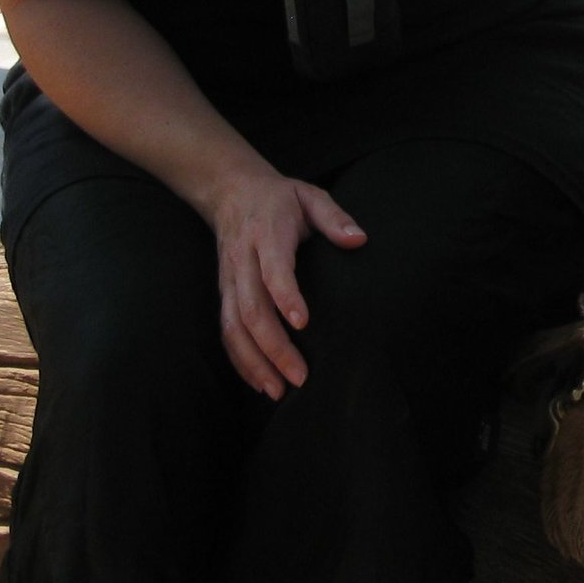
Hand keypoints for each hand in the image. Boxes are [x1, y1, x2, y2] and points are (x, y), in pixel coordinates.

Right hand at [201, 165, 366, 398]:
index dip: (286, 296)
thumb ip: (335, 218)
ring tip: (278, 391)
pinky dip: (239, 359)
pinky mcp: (224, 293)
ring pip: (233, 327)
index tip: (304, 322)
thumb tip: (359, 240)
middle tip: (300, 376)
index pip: (273, 269)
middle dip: (274, 346)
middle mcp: (243, 261)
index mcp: (266, 235)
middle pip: (251, 309)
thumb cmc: (279, 198)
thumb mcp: (310, 195)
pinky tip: (259, 381)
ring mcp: (229, 280)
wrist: (230, 191)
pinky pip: (226, 330)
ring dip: (254, 362)